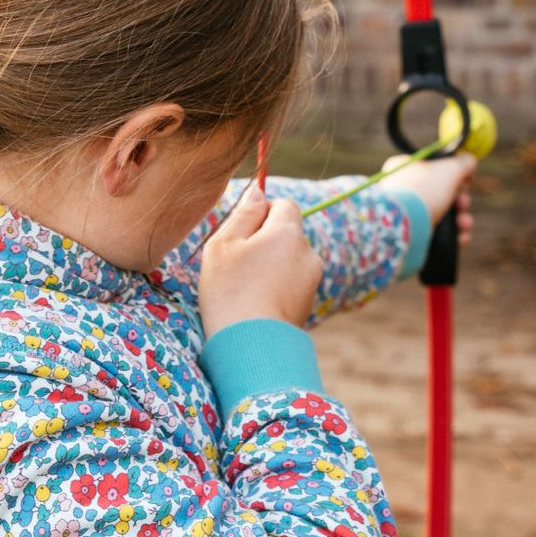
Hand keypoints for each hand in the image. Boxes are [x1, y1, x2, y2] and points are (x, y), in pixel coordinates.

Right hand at [199, 184, 320, 335]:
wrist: (251, 345)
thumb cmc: (230, 291)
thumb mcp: (224, 245)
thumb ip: (244, 213)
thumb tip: (258, 191)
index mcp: (288, 232)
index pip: (284, 205)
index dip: (262, 212)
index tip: (241, 233)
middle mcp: (307, 252)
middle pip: (287, 233)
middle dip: (265, 240)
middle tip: (237, 263)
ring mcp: (311, 280)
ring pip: (288, 259)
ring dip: (271, 265)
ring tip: (244, 287)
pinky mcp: (308, 303)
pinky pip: (291, 282)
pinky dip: (276, 286)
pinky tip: (255, 303)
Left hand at [379, 154, 476, 250]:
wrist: (404, 227)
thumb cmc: (424, 191)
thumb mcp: (449, 168)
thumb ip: (463, 162)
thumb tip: (470, 160)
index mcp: (404, 168)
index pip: (435, 168)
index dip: (454, 175)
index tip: (466, 181)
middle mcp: (403, 191)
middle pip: (442, 193)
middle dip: (461, 200)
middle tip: (462, 204)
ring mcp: (407, 215)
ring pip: (443, 216)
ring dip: (461, 220)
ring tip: (463, 224)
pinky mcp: (413, 236)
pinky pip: (439, 235)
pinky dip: (454, 236)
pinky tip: (461, 237)